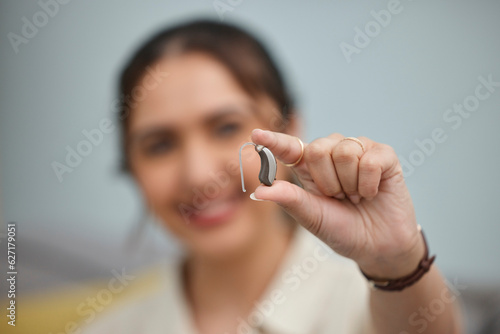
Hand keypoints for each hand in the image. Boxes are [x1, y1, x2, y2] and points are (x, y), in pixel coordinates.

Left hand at [250, 129, 424, 278]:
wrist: (379, 247)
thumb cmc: (342, 230)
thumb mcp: (312, 218)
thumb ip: (290, 200)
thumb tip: (258, 192)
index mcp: (309, 168)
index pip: (289, 148)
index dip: (274, 141)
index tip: (256, 135)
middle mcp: (331, 152)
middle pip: (317, 150)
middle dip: (327, 182)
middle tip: (339, 197)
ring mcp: (358, 150)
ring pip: (344, 152)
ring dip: (350, 184)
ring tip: (357, 196)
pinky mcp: (383, 155)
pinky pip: (369, 160)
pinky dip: (369, 184)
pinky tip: (372, 192)